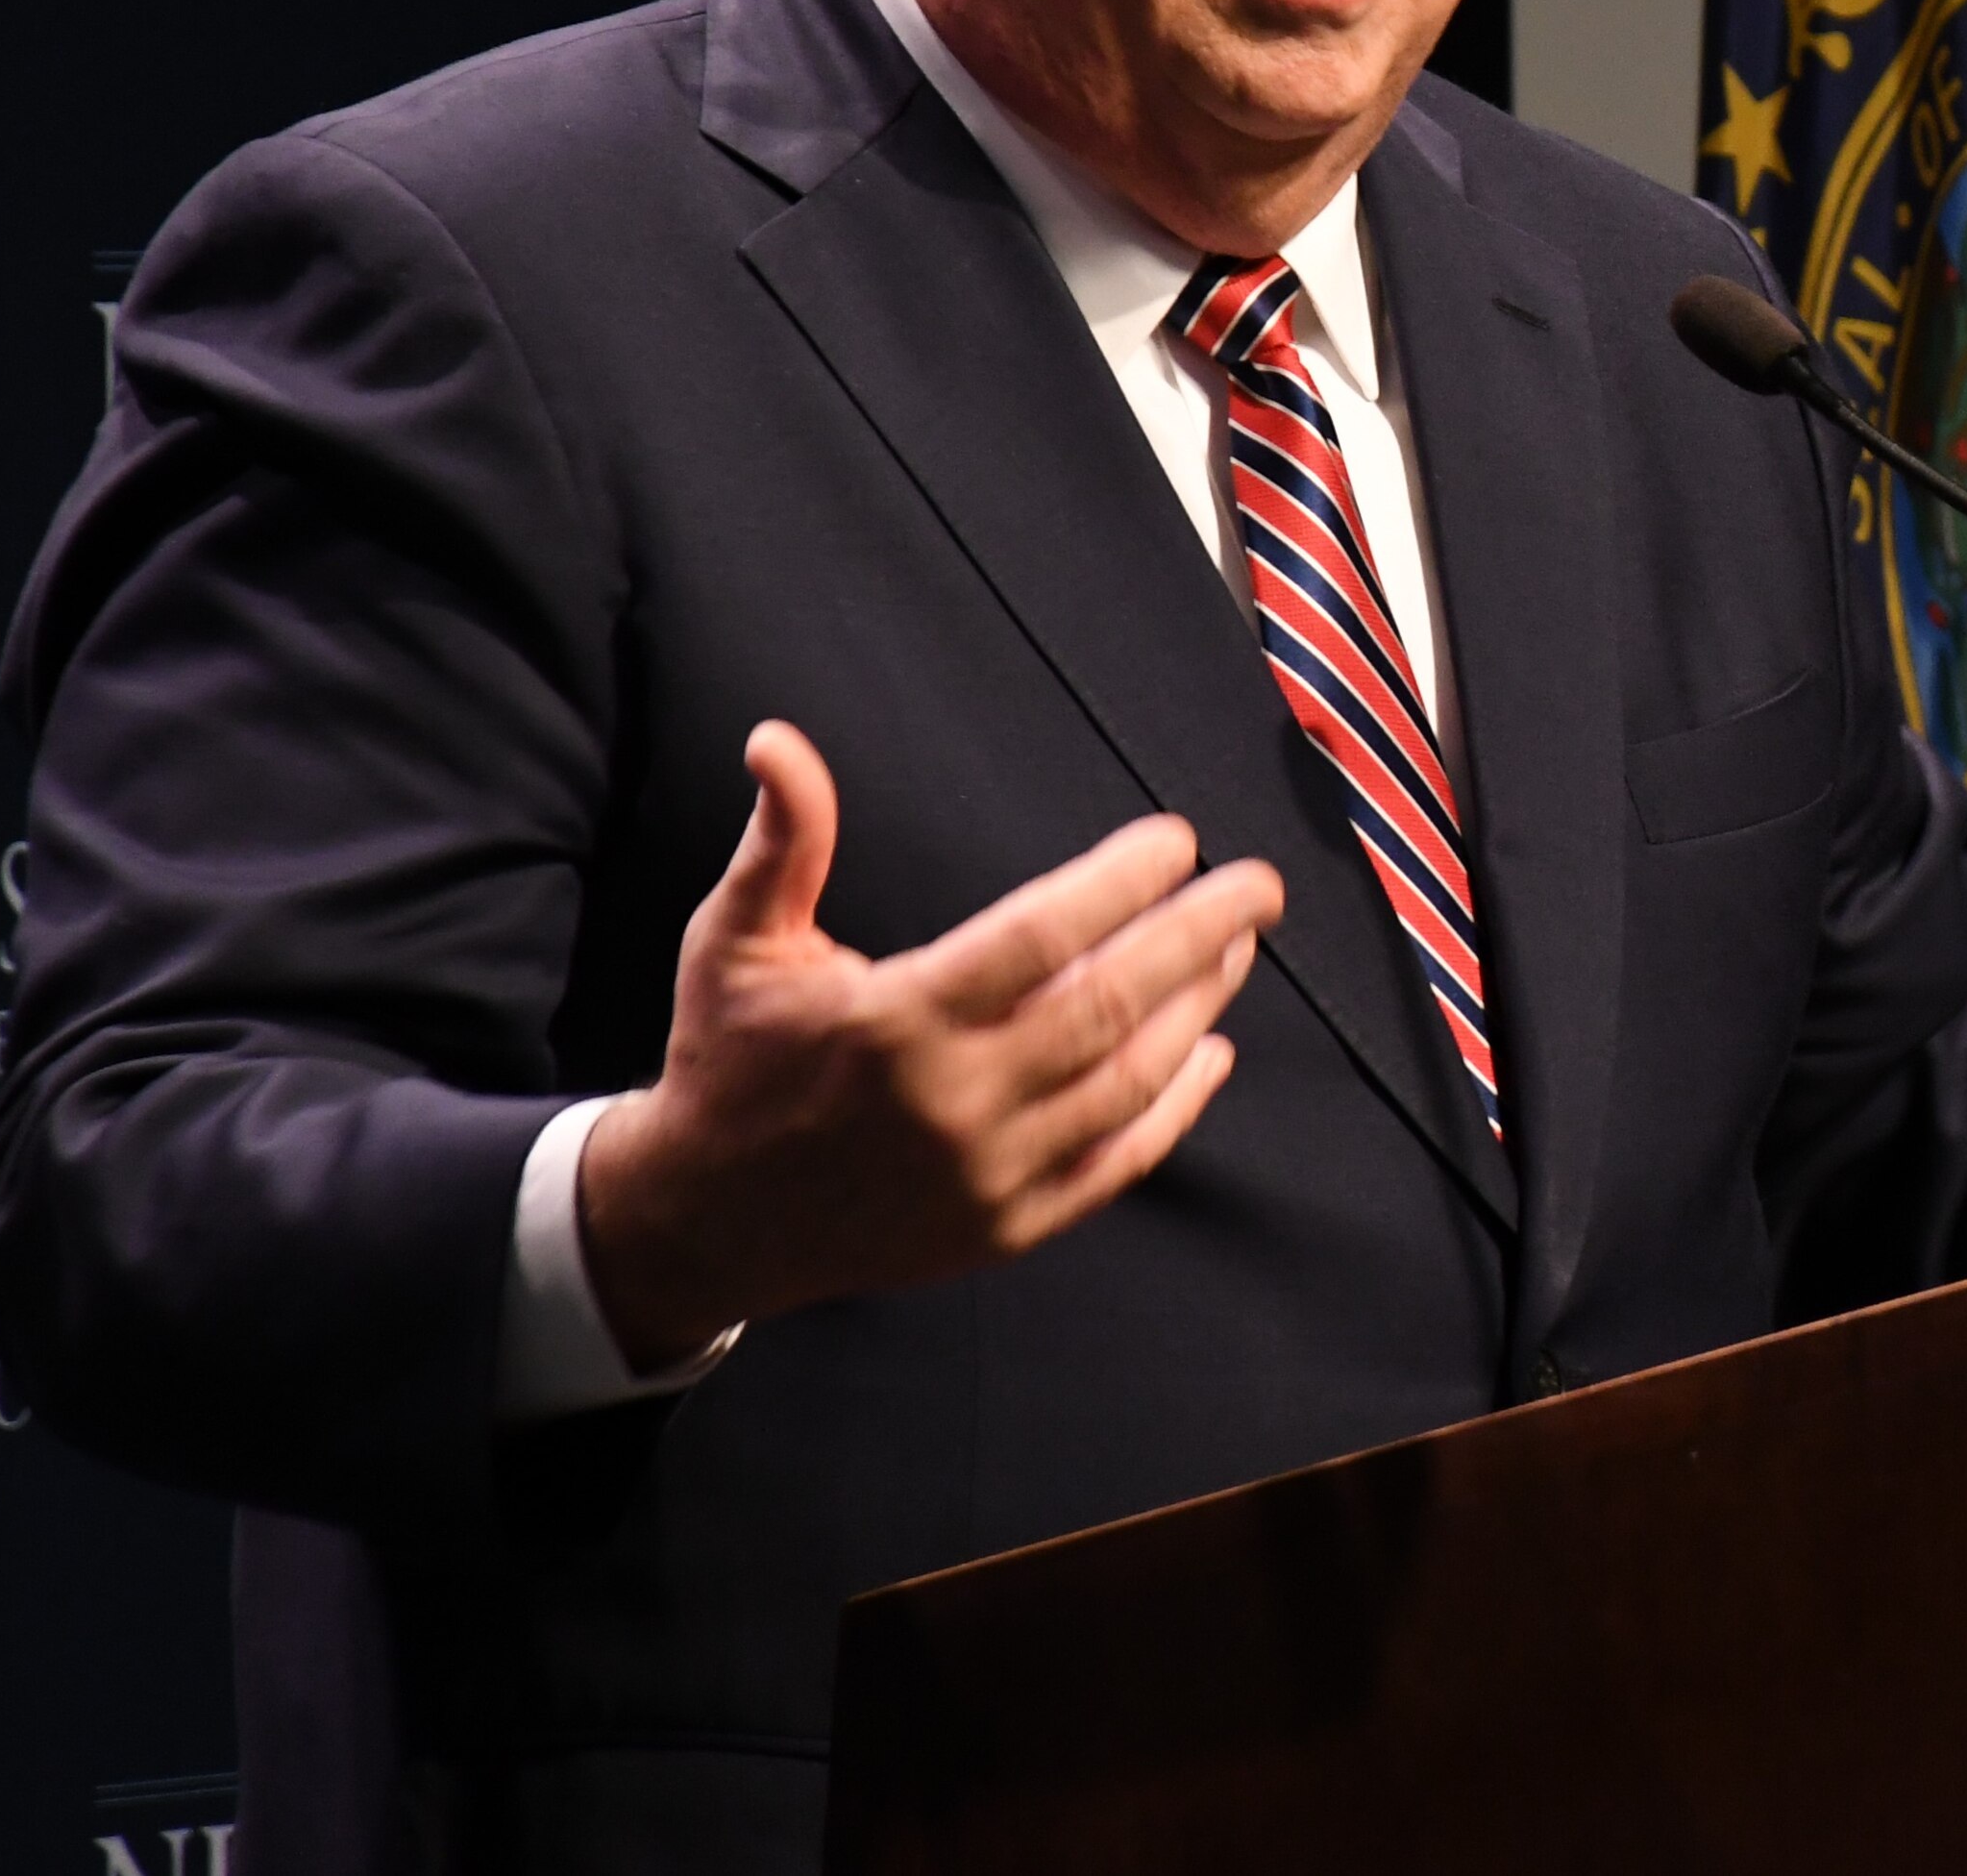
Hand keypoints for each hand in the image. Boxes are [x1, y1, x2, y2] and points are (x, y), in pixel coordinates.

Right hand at [576, 721, 1284, 1370]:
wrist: (706, 1224)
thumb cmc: (728, 1062)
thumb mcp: (735, 943)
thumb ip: (781, 842)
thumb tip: (777, 740)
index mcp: (895, 1022)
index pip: (1040, 936)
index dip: (1121, 881)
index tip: (1178, 837)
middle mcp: (953, 1102)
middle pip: (1111, 1005)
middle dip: (1200, 935)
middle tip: (1260, 885)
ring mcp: (987, 1174)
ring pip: (1129, 1081)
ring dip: (1198, 1008)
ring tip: (1237, 948)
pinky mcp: (1005, 1227)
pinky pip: (1116, 1162)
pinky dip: (1174, 1108)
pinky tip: (1209, 1052)